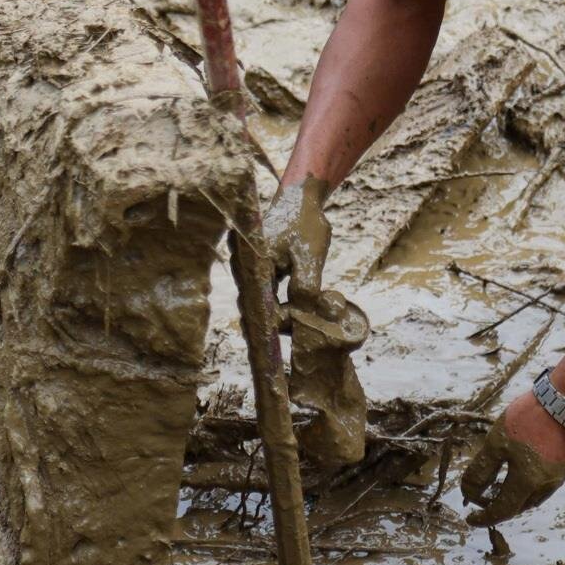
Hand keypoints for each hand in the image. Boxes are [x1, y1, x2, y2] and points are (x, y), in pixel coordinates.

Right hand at [262, 177, 368, 465]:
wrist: (303, 195)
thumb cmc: (305, 222)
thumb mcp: (309, 255)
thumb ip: (305, 286)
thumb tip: (303, 316)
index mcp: (252, 270)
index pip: (256, 314)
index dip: (265, 341)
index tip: (274, 369)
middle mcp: (249, 276)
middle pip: (259, 317)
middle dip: (278, 335)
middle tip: (293, 363)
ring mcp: (257, 276)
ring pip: (268, 310)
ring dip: (288, 322)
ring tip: (316, 325)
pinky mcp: (268, 276)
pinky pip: (274, 301)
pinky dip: (290, 310)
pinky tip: (311, 315)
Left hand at [458, 391, 564, 526]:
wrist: (564, 400)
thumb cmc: (526, 421)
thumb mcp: (496, 443)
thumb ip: (481, 470)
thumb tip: (468, 491)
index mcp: (528, 482)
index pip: (503, 509)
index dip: (485, 517)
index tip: (471, 519)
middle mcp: (547, 484)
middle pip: (520, 506)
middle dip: (500, 508)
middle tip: (484, 502)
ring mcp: (560, 474)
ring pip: (535, 496)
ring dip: (517, 498)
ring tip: (503, 490)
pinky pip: (547, 482)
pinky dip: (531, 485)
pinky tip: (525, 473)